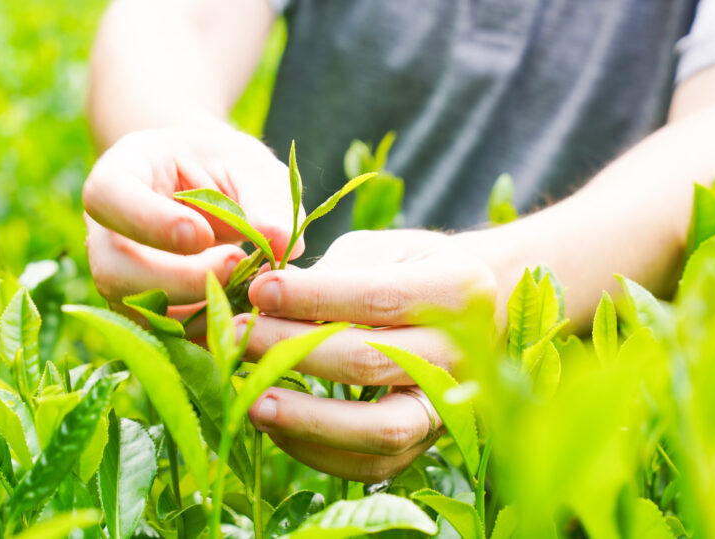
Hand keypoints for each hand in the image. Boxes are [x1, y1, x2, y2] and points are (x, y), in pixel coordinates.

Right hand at [82, 125, 300, 310]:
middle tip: (237, 262)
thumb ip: (268, 198)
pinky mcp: (140, 308)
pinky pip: (158, 335)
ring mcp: (117, 273)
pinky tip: (238, 313)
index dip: (149, 222)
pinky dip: (201, 331)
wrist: (216, 186)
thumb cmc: (230, 167)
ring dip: (193, 309)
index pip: (107, 196)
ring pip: (132, 310)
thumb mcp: (253, 168)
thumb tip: (282, 241)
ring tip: (243, 285)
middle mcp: (106, 228)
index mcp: (123, 170)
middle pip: (112, 268)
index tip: (201, 234)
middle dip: (178, 278)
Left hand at [241, 229, 494, 480]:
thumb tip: (264, 297)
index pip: (378, 297)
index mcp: (457, 288)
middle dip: (294, 350)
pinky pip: (372, 465)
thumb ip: (331, 272)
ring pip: (380, 429)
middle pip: (371, 361)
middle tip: (241, 337)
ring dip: (307, 419)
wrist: (473, 313)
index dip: (314, 296)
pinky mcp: (425, 443)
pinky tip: (275, 426)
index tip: (261, 291)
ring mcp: (447, 406)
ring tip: (252, 401)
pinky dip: (318, 451)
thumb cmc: (411, 271)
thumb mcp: (382, 250)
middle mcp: (462, 353)